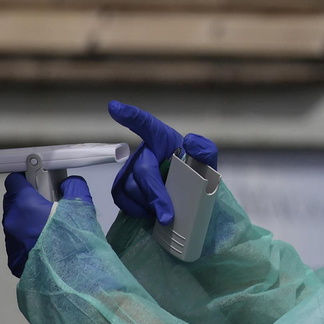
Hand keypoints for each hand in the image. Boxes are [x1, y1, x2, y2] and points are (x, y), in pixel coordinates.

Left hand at [2, 173, 92, 278]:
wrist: (71, 279)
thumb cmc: (75, 240)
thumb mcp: (82, 206)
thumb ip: (73, 188)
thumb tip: (67, 184)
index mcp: (25, 204)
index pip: (14, 182)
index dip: (25, 179)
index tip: (38, 182)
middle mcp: (12, 222)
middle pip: (11, 201)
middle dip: (25, 199)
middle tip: (46, 204)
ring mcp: (10, 242)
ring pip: (14, 223)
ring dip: (26, 220)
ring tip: (48, 228)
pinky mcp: (13, 260)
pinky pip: (17, 242)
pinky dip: (27, 239)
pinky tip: (45, 245)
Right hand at [107, 101, 216, 225]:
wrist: (190, 199)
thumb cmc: (196, 176)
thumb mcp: (208, 163)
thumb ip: (205, 150)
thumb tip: (190, 142)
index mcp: (163, 140)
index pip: (146, 124)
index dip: (131, 116)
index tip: (114, 108)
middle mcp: (144, 152)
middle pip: (143, 170)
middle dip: (154, 193)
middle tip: (167, 215)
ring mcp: (131, 170)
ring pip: (131, 187)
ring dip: (148, 204)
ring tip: (165, 212)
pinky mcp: (123, 187)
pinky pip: (122, 199)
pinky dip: (136, 210)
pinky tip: (149, 213)